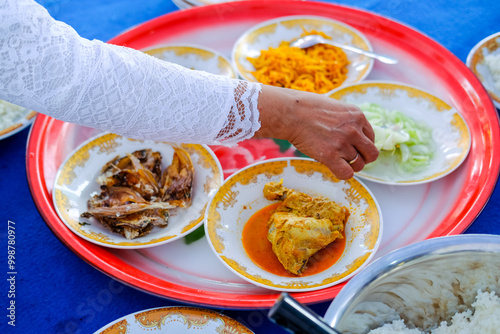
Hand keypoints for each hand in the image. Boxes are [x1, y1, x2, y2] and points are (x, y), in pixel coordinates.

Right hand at [255, 85, 378, 179]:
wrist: (290, 113)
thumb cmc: (307, 108)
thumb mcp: (335, 108)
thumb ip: (347, 120)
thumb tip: (351, 135)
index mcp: (357, 116)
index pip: (372, 137)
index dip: (363, 145)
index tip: (353, 147)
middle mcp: (354, 130)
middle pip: (371, 154)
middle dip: (363, 158)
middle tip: (350, 158)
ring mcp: (343, 143)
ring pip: (359, 165)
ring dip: (350, 166)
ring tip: (337, 161)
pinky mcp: (330, 155)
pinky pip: (346, 173)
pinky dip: (342, 174)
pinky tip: (334, 167)